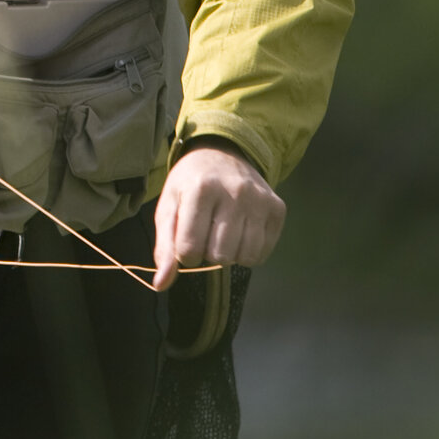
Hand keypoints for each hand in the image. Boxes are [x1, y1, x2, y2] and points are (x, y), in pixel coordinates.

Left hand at [153, 142, 284, 288]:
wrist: (223, 154)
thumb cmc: (190, 184)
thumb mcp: (168, 207)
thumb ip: (164, 247)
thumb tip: (160, 285)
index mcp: (200, 189)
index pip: (189, 248)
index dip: (184, 254)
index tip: (186, 241)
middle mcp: (234, 193)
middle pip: (219, 256)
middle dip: (207, 254)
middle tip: (205, 234)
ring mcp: (259, 200)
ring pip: (244, 257)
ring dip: (229, 254)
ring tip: (222, 233)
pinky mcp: (277, 208)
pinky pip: (262, 253)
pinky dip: (248, 251)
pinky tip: (240, 232)